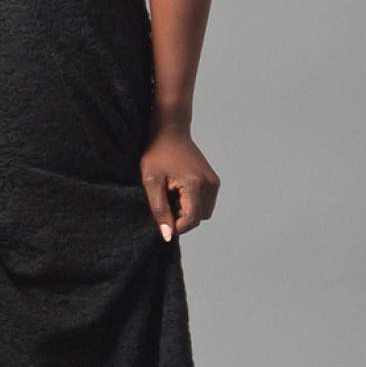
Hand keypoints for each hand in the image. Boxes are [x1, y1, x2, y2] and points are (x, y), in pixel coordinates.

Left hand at [139, 123, 219, 242]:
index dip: (175, 226)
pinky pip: (205, 203)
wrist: (169, 131)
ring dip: (186, 211)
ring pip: (203, 213)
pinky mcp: (213, 181)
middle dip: (181, 217)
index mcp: (196, 185)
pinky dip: (192, 204)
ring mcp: (214, 183)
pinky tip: (178, 191)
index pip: (191, 220)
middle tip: (164, 200)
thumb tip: (168, 235)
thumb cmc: (157, 153)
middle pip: (198, 219)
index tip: (161, 216)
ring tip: (170, 194)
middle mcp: (210, 185)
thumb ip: (159, 209)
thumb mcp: (151, 181)